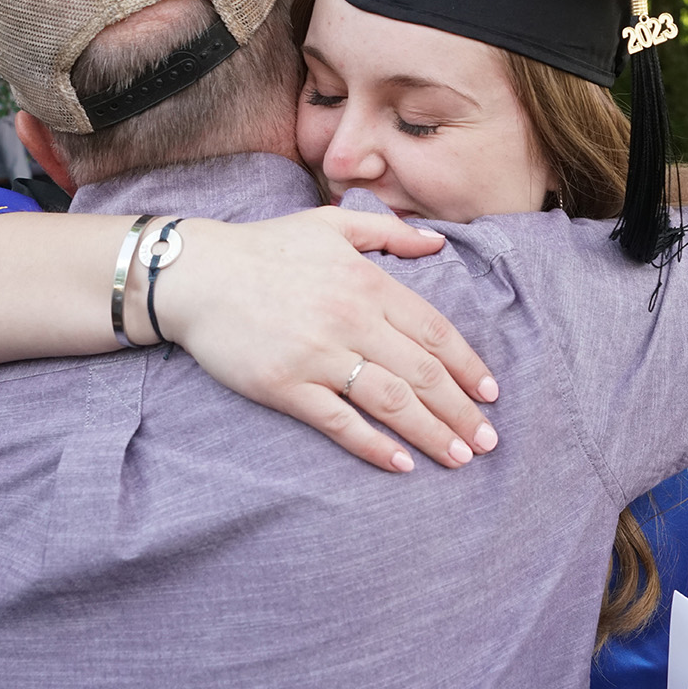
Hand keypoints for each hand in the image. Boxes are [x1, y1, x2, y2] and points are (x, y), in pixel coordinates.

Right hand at [157, 207, 498, 472]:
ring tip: (461, 457)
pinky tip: (400, 464)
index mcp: (367, 282)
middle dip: (462, 411)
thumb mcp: (329, 224)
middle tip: (489, 441)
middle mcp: (350, 318)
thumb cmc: (263, 247)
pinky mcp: (285, 385)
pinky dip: (374, 445)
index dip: (469, 365)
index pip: (435, 330)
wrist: (195, 274)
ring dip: (432, 433)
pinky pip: (339, 421)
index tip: (492, 393)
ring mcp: (317, 354)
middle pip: (423, 373)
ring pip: (391, 401)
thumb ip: (387, 232)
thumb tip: (437, 242)